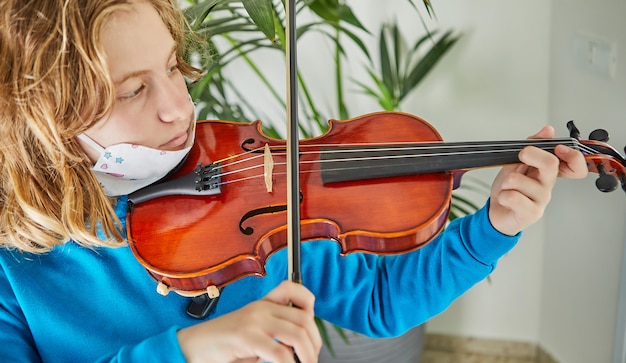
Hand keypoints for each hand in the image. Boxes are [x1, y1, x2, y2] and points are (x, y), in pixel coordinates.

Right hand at [178, 281, 320, 362]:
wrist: (191, 347)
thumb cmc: (220, 344)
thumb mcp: (251, 333)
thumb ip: (273, 334)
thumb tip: (298, 348)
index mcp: (262, 304)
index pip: (293, 290)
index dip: (310, 305)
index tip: (311, 328)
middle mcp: (260, 308)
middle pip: (303, 319)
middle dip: (314, 343)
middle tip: (312, 359)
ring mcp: (254, 321)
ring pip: (297, 334)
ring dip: (307, 355)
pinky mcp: (246, 337)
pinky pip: (279, 352)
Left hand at [489, 126, 587, 235]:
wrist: (496, 213)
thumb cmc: (508, 188)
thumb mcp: (516, 162)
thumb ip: (532, 146)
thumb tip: (548, 130)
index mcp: (548, 172)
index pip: (575, 165)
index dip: (572, 155)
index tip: (557, 148)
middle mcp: (548, 185)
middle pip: (551, 164)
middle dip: (530, 154)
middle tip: (521, 157)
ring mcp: (541, 200)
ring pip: (519, 180)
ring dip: (506, 181)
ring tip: (507, 187)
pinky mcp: (532, 213)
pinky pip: (513, 197)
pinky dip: (503, 195)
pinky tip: (505, 199)